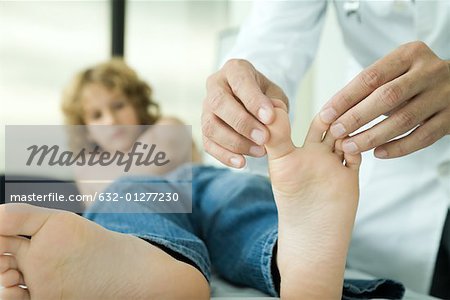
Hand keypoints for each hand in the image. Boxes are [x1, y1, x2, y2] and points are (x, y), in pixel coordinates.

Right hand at [202, 59, 287, 167]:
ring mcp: (206, 108)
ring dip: (235, 142)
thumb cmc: (266, 97)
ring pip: (210, 126)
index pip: (240, 82)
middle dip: (242, 123)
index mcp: (234, 70)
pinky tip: (242, 163)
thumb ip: (275, 104)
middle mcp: (215, 86)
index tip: (270, 117)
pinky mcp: (204, 129)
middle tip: (264, 137)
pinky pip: (208, 144)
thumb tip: (271, 119)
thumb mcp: (276, 95)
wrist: (253, 105)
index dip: (254, 100)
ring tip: (260, 152)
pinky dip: (224, 155)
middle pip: (219, 103)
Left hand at [319, 41, 449, 157]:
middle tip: (337, 132)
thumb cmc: (413, 79)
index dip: (346, 97)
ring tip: (351, 146)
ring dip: (373, 136)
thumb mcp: (395, 71)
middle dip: (357, 117)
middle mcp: (430, 71)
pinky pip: (422, 137)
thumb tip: (332, 112)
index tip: (326, 114)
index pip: (371, 76)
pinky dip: (398, 148)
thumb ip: (370, 86)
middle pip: (388, 97)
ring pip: (404, 120)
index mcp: (410, 54)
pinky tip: (378, 153)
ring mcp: (444, 95)